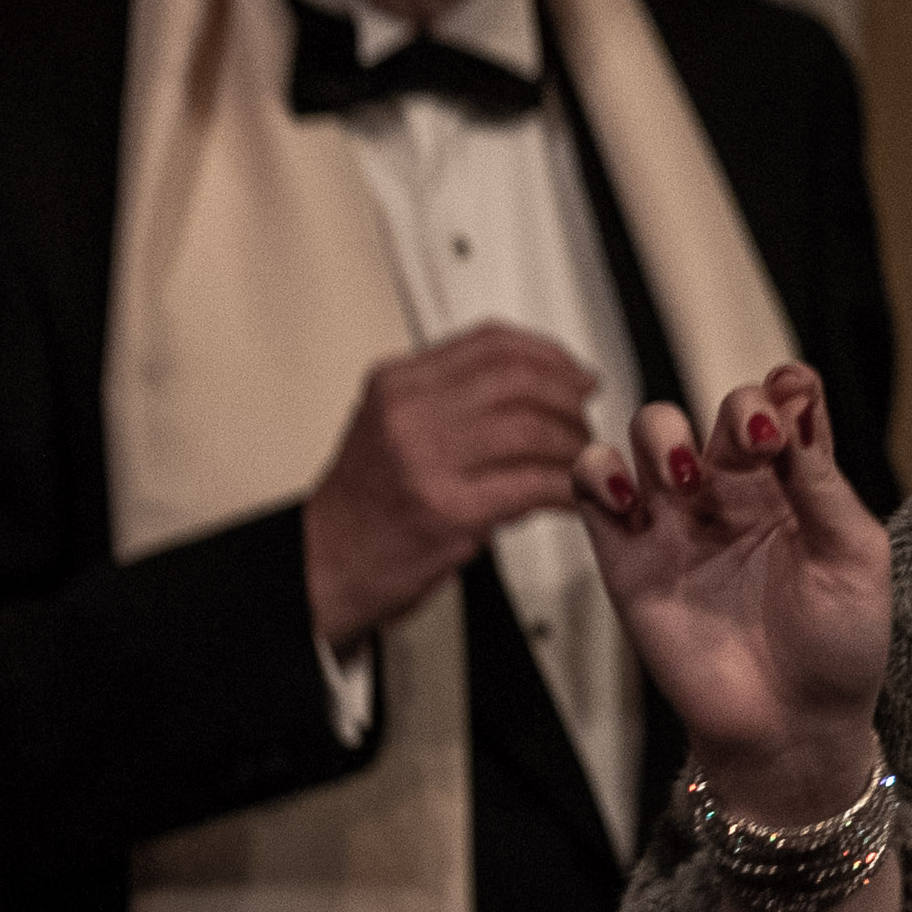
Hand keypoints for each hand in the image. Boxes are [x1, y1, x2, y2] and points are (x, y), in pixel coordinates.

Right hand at [301, 323, 602, 648]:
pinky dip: (569, 487)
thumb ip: (455, 400)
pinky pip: (534, 484)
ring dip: (574, 446)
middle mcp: (408, 414)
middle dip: (570, 400)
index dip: (550, 355)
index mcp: (398, 384)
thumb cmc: (366, 506)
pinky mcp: (449, 510)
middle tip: (585, 421)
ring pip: (534, 429)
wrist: (325, 567)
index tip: (577, 374)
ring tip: (581, 464)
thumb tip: (541, 385)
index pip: (490, 343)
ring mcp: (426, 461)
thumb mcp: (394, 428)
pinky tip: (575, 496)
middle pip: (520, 380)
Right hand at [575, 364, 891, 803]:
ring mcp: (679, 522)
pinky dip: (597, 472)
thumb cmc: (837, 649)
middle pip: (719, 411)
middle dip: (735, 410)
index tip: (793, 397)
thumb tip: (797, 403)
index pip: (784, 405)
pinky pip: (594, 489)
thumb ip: (823, 483)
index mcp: (796, 486)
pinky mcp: (629, 558)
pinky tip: (629, 498)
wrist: (792, 731)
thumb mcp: (854, 559)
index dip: (785, 387)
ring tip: (683, 479)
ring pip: (650, 433)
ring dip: (662, 433)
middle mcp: (736, 494)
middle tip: (754, 443)